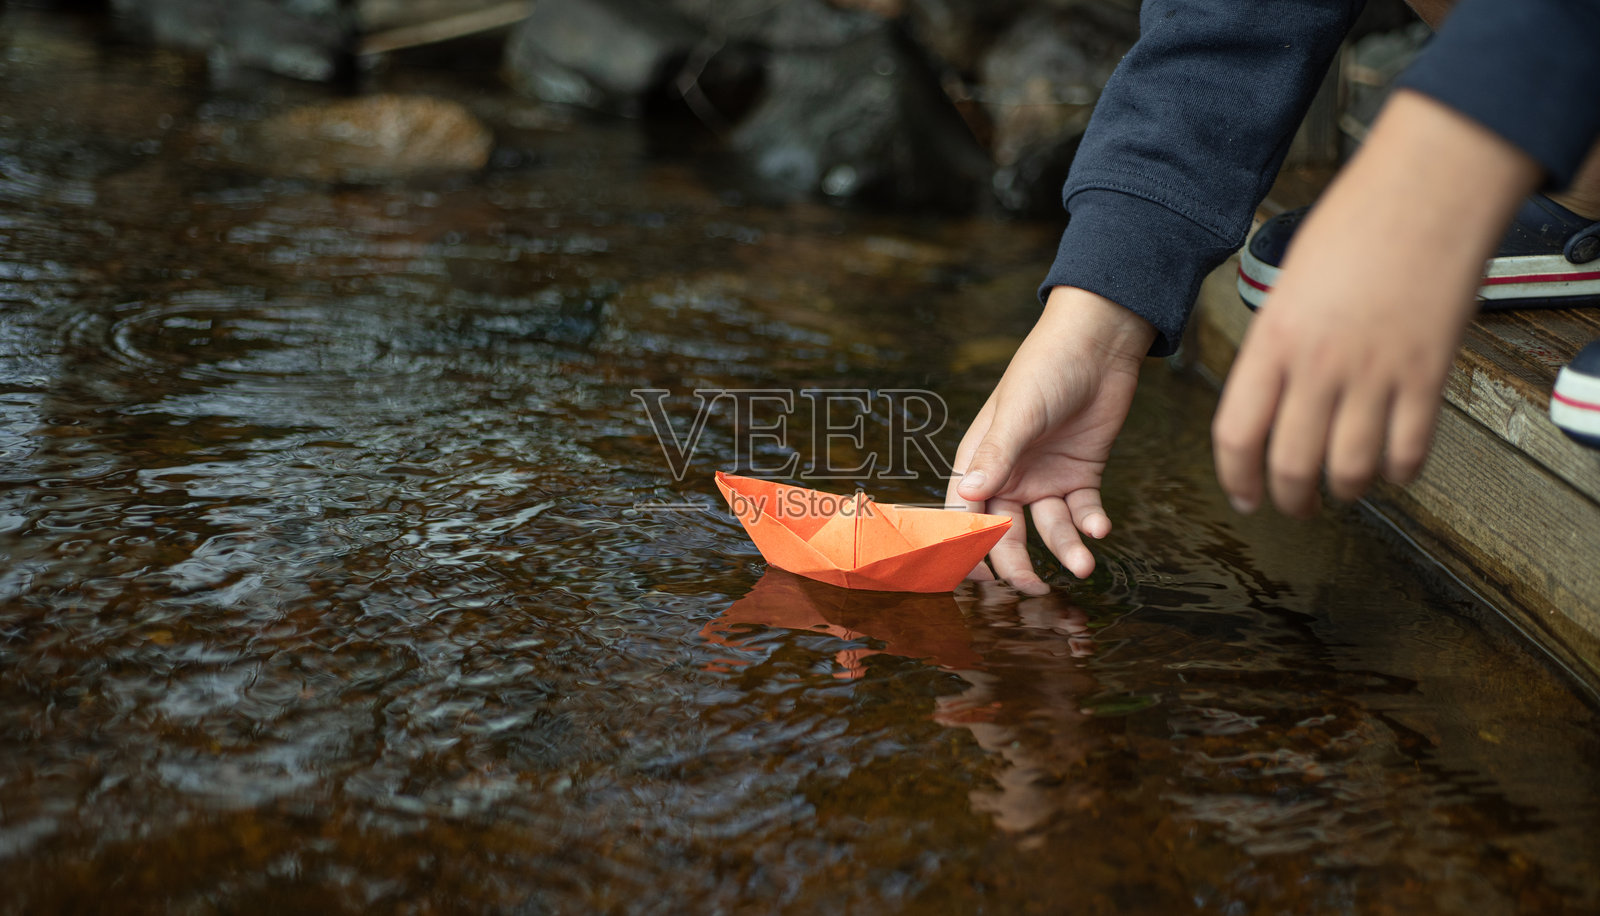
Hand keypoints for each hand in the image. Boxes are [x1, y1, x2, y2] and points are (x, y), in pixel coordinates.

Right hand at [946, 286, 1155, 593]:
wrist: (1100, 343)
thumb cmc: (1046, 367)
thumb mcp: (1018, 413)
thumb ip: (995, 456)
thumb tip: (965, 496)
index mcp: (980, 460)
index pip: (965, 513)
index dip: (966, 547)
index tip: (976, 580)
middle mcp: (1010, 475)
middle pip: (1007, 532)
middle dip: (1018, 563)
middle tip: (1034, 589)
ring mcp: (1046, 477)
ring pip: (1049, 528)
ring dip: (1065, 547)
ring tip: (1084, 564)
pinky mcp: (1081, 475)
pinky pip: (1083, 511)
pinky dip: (1091, 524)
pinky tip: (1100, 529)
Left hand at [1214, 90, 1539, 516]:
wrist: (1428, 188)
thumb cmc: (1357, 223)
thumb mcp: (1289, 286)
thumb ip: (1277, 345)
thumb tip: (1271, 396)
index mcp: (1274, 340)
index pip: (1237, 432)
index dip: (1236, 478)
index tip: (1243, 496)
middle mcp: (1320, 365)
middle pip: (1291, 464)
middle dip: (1288, 498)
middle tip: (1293, 505)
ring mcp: (1376, 373)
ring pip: (1350, 469)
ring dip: (1344, 491)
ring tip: (1343, 490)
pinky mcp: (1428, 375)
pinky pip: (1409, 449)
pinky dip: (1399, 471)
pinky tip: (1393, 467)